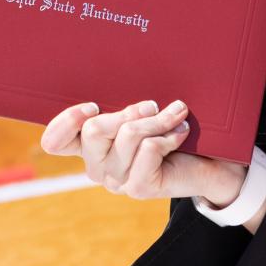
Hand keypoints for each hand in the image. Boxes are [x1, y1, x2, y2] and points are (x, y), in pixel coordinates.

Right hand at [41, 100, 260, 223]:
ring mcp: (117, 180)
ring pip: (128, 136)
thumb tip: (120, 76)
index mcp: (91, 146)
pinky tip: (181, 132)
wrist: (210, 163)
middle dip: (129, 111)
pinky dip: (169, 134)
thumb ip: (125, 103)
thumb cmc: (173, 130)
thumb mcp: (145, 112)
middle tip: (153, 106)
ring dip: (158, 119)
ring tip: (177, 113)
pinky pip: (149, 149)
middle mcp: (97, 166)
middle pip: (94, 130)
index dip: (66, 121)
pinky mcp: (139, 188)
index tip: (94, 105)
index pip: (54, 141)